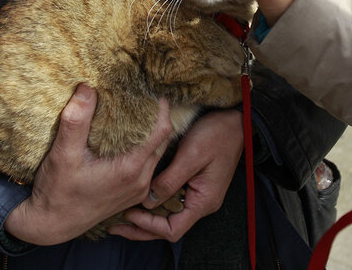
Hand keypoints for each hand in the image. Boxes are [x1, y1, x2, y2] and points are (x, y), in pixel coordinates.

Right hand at [3, 84, 172, 244]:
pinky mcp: (133, 195)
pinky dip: (146, 150)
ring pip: (157, 154)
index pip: (161, 132)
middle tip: (147, 99)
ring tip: (140, 116)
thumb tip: (87, 88)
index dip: (162, 109)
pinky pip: (149, 167)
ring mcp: (139, 190)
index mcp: (130, 169)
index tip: (155, 92)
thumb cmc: (57, 191)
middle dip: (159, 119)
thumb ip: (76, 121)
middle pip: (163, 141)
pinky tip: (131, 140)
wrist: (51, 225)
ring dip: (153, 135)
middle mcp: (141, 180)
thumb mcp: (62, 154)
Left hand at [109, 108, 243, 241]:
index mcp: (203, 201)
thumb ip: (170, 180)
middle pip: (168, 227)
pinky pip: (172, 201)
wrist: (234, 121)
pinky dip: (154, 203)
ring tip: (122, 212)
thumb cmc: (216, 135)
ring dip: (146, 216)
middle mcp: (201, 203)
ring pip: (168, 215)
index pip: (172, 230)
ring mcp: (198, 194)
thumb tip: (147, 202)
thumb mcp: (191, 155)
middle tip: (116, 224)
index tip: (130, 213)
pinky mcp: (193, 184)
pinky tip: (139, 197)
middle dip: (142, 228)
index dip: (148, 226)